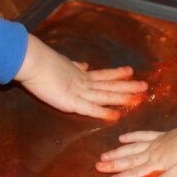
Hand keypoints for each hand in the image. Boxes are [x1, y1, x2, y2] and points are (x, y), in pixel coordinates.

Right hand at [14, 34, 147, 119]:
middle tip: (144, 86)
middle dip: (127, 86)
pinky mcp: (70, 102)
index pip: (102, 75)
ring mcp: (78, 92)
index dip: (117, 74)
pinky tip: (115, 115)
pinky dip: (103, 112)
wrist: (32, 61)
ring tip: (138, 97)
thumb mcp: (61, 62)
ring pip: (105, 95)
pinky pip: (90, 109)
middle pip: (109, 84)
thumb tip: (84, 64)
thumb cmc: (40, 62)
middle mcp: (82, 82)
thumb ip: (73, 66)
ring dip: (122, 97)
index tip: (130, 72)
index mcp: (79, 74)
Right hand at [96, 115, 176, 176]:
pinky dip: (132, 136)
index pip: (134, 173)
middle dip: (112, 164)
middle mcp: (152, 153)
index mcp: (156, 164)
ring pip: (132, 147)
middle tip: (97, 166)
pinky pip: (143, 135)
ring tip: (104, 154)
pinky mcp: (162, 135)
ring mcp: (156, 142)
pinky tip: (123, 137)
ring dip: (117, 152)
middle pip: (128, 159)